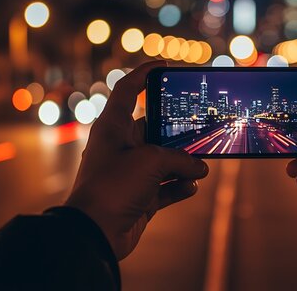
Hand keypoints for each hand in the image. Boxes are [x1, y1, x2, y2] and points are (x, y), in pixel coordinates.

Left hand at [65, 61, 208, 259]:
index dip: (144, 74)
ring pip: (164, 161)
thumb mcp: (151, 162)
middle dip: (178, 133)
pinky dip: (179, 187)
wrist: (95, 233)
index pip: (127, 90)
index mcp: (113, 127)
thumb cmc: (114, 187)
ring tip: (202, 167)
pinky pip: (165, 187)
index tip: (164, 65)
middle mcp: (121, 147)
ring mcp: (130, 173)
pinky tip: (191, 186)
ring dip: (184, 164)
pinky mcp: (139, 197)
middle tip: (201, 128)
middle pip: (155, 129)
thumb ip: (180, 159)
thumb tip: (198, 168)